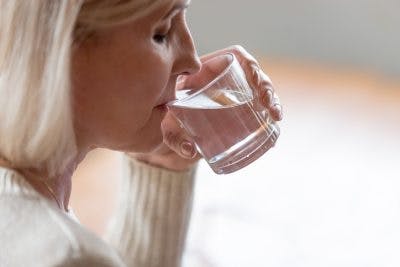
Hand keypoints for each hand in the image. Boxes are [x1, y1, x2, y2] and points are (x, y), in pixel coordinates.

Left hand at [129, 45, 282, 170]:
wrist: (174, 136)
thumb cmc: (169, 123)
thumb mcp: (168, 127)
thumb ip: (173, 137)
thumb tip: (190, 150)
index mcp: (207, 72)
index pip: (234, 58)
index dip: (249, 64)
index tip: (255, 78)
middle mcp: (224, 82)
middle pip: (252, 75)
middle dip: (266, 86)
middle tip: (268, 103)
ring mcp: (235, 97)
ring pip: (260, 92)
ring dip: (273, 101)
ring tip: (276, 116)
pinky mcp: (241, 113)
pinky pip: (259, 111)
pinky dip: (268, 119)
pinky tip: (274, 129)